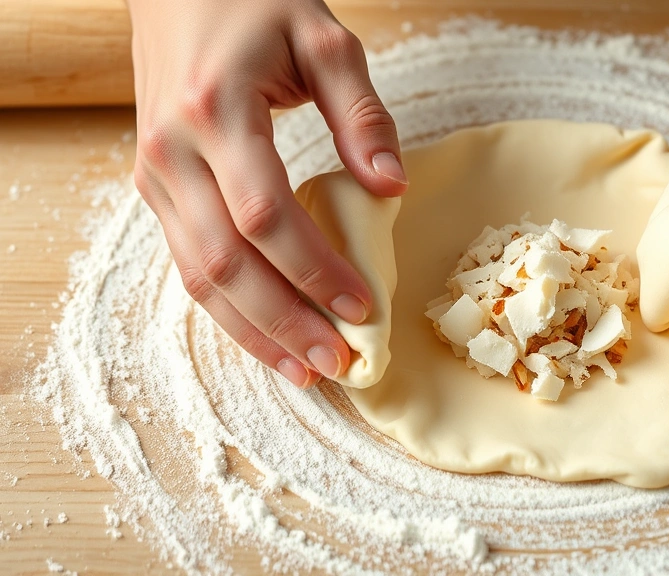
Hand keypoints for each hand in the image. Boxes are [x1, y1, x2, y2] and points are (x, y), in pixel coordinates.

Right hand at [128, 0, 407, 387]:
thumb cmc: (254, 6)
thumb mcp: (323, 40)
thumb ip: (362, 114)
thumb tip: (392, 187)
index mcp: (215, 112)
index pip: (265, 214)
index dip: (314, 270)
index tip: (362, 306)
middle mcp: (173, 153)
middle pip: (226, 262)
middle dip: (285, 322)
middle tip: (337, 364)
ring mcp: (156, 176)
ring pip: (199, 276)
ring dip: (254, 331)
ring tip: (305, 372)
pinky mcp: (155, 190)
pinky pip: (189, 264)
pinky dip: (230, 309)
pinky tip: (269, 337)